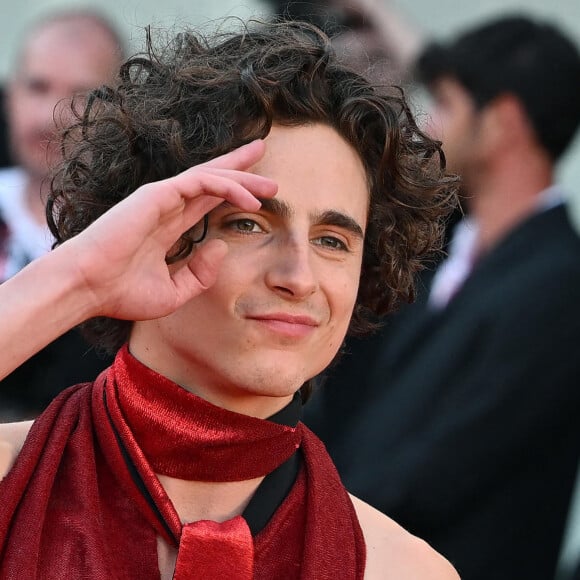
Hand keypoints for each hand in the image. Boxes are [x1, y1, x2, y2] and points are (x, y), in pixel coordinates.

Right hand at [62, 139, 276, 320]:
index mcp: (170, 226)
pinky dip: (228, 187)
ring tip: (273, 186)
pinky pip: (201, 183)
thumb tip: (222, 245)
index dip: (231, 190)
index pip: (206, 200)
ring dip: (243, 177)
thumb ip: (201, 274)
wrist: (88, 290)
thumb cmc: (121, 294)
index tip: (256, 190)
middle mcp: (167, 208)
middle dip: (239, 167)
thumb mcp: (174, 292)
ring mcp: (162, 199)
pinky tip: (250, 200)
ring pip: (211, 177)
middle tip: (264, 154)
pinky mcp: (157, 195)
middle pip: (211, 180)